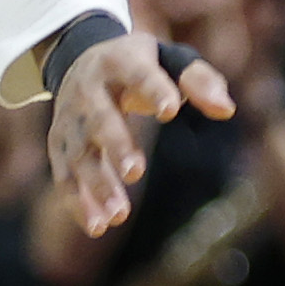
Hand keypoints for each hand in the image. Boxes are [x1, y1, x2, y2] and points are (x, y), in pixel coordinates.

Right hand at [50, 33, 232, 239]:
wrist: (82, 58)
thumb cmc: (139, 64)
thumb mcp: (170, 59)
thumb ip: (199, 82)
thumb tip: (226, 111)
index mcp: (119, 61)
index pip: (138, 74)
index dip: (154, 90)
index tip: (171, 110)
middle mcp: (87, 89)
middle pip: (99, 118)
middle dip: (116, 145)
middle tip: (136, 173)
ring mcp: (68, 118)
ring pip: (79, 153)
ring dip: (96, 185)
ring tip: (120, 216)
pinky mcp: (58, 143)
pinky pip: (64, 175)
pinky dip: (78, 202)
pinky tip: (97, 227)